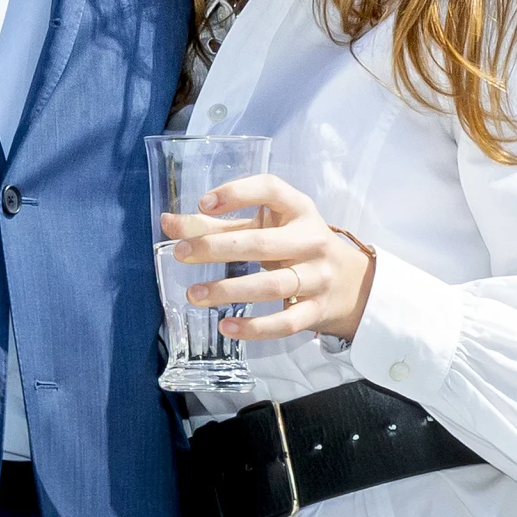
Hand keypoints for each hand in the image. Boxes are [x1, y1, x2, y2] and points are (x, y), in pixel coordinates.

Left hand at [161, 172, 374, 344]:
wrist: (349, 284)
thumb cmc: (294, 245)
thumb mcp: (265, 227)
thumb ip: (217, 224)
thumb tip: (167, 223)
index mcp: (298, 208)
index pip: (271, 189)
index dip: (237, 193)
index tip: (203, 204)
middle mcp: (311, 239)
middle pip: (262, 242)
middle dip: (217, 248)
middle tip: (180, 254)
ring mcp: (317, 276)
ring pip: (272, 285)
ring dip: (229, 290)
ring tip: (194, 294)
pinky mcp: (317, 310)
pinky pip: (286, 322)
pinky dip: (255, 328)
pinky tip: (226, 326)